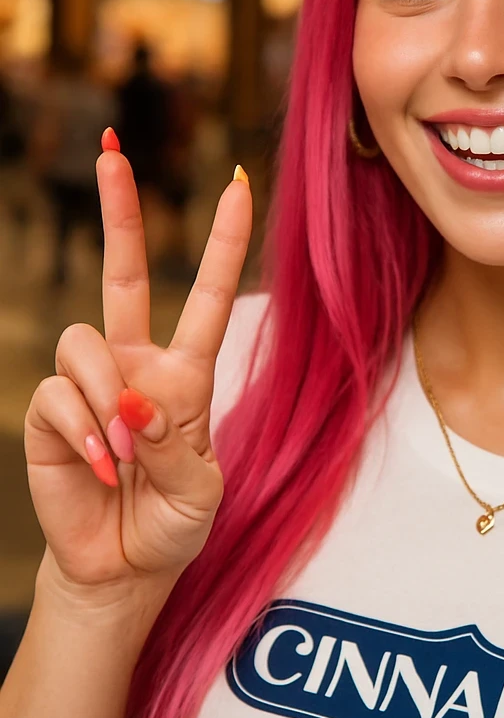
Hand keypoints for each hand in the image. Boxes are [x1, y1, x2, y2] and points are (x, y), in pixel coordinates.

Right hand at [25, 143, 251, 598]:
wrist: (123, 569)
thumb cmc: (171, 526)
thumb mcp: (200, 492)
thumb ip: (178, 445)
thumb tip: (137, 399)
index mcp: (185, 375)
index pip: (205, 297)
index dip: (222, 242)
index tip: (239, 183)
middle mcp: (134, 367)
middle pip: (122, 274)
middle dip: (119, 210)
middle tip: (111, 148)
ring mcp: (89, 387)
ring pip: (84, 344)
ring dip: (107, 400)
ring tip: (124, 456)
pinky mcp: (52, 415)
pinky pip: (61, 397)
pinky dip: (84, 431)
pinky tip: (99, 466)